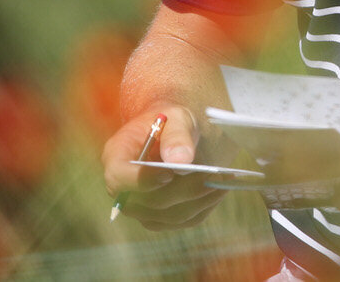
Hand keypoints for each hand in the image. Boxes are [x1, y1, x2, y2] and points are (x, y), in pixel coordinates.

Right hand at [101, 106, 226, 229]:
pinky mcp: (160, 218)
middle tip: (213, 175)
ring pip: (169, 216)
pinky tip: (219, 189)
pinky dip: (203, 206)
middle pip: (150, 202)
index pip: (119, 178)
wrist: (178, 133)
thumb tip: (181, 161)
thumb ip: (177, 136)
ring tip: (222, 180)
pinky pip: (183, 221)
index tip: (170, 174)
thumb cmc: (172, 122)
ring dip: (199, 199)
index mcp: (116, 157)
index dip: (142, 181)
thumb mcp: (177, 118)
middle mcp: (123, 189)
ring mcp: (140, 207)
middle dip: (184, 189)